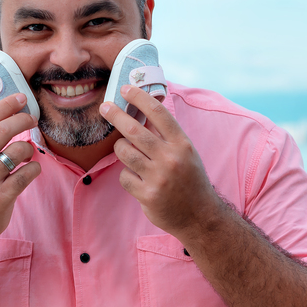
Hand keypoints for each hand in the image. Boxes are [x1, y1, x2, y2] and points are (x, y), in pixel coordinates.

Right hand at [0, 94, 41, 251]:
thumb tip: (2, 115)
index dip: (5, 106)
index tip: (21, 98)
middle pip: (2, 131)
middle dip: (22, 120)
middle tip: (32, 118)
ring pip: (17, 151)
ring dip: (28, 148)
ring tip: (27, 154)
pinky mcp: (1, 198)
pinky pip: (26, 174)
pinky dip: (34, 168)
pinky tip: (31, 170)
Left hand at [100, 85, 223, 235]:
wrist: (200, 216)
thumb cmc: (190, 180)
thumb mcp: (186, 153)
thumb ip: (166, 136)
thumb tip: (142, 112)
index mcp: (182, 144)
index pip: (159, 113)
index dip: (140, 98)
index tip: (126, 89)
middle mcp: (171, 158)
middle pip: (135, 130)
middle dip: (116, 115)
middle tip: (105, 107)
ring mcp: (158, 177)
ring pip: (125, 152)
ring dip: (121, 149)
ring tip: (126, 150)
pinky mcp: (147, 195)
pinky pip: (124, 176)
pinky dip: (127, 175)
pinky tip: (137, 179)